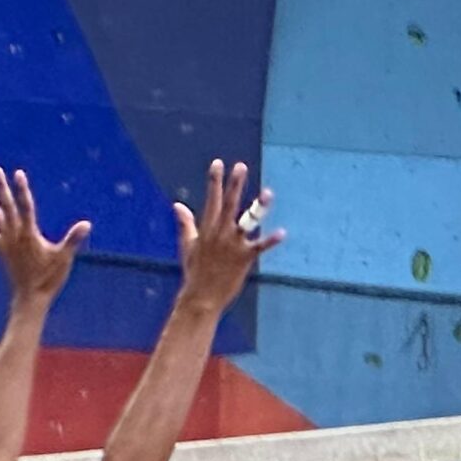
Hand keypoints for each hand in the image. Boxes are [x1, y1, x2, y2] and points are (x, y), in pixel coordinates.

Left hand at [0, 165, 90, 305]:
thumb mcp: (63, 258)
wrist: (30, 297)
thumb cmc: (49, 278)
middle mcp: (14, 235)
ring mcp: (6, 243)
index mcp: (29, 234)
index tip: (18, 174)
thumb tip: (86, 224)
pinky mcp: (1, 251)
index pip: (25, 206)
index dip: (22, 189)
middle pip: (7, 206)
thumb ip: (73, 239)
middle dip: (2, 188)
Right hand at [173, 159, 280, 313]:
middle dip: (234, 184)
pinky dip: (270, 240)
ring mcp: (233, 245)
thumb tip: (177, 205)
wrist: (201, 297)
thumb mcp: (188, 245)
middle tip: (241, 166)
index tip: (218, 163)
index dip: (215, 181)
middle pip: (229, 204)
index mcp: (207, 229)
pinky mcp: (244, 258)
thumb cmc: (194, 272)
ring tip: (268, 193)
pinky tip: (282, 233)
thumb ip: (185, 223)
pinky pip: (260, 247)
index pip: (211, 200)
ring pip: (247, 221)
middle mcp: (220, 233)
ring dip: (258, 207)